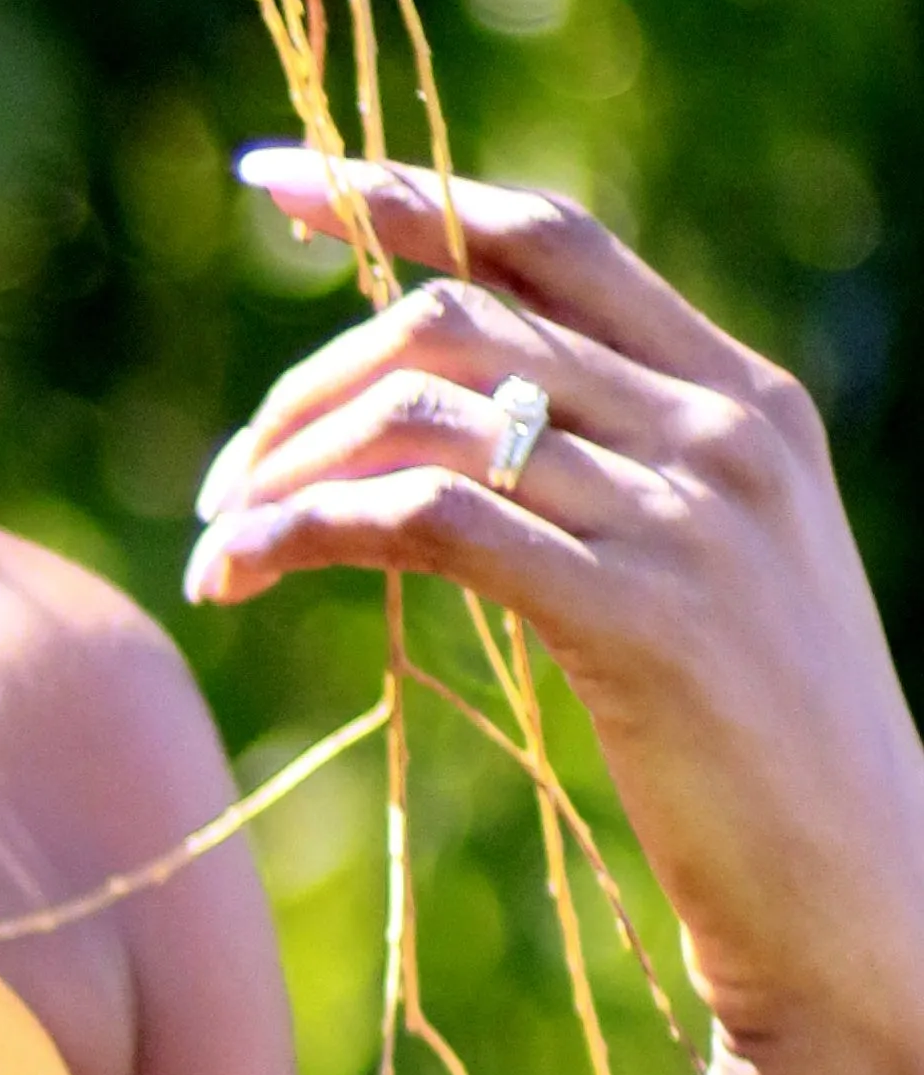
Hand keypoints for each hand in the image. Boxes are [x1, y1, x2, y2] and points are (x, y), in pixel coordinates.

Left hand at [186, 156, 923, 1074]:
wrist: (860, 888)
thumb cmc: (762, 751)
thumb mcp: (710, 567)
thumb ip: (613, 472)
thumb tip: (447, 421)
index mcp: (744, 396)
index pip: (549, 239)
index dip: (402, 193)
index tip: (273, 186)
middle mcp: (719, 431)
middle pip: (457, 320)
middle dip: (308, 380)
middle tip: (224, 475)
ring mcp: (685, 518)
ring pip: (424, 415)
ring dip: (285, 466)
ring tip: (215, 541)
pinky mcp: (637, 618)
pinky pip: (424, 522)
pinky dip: (305, 529)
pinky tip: (243, 570)